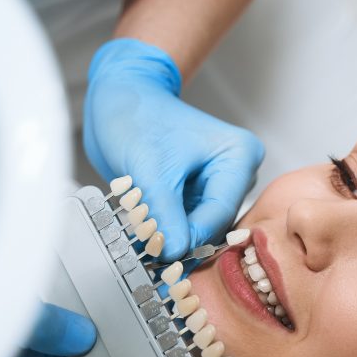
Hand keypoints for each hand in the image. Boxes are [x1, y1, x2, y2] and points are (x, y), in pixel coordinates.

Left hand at [83, 38, 264, 260]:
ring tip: (145, 240)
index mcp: (239, 156)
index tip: (164, 257)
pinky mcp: (200, 193)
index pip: (220, 211)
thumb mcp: (150, 169)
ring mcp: (220, 183)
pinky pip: (189, 222)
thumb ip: (164, 214)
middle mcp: (237, 171)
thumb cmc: (137, 115)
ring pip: (201, 226)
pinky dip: (168, 229)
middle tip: (152, 254)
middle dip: (182, 237)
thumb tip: (173, 252)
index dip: (191, 237)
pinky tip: (148, 232)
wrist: (117, 100)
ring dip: (173, 235)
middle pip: (214, 222)